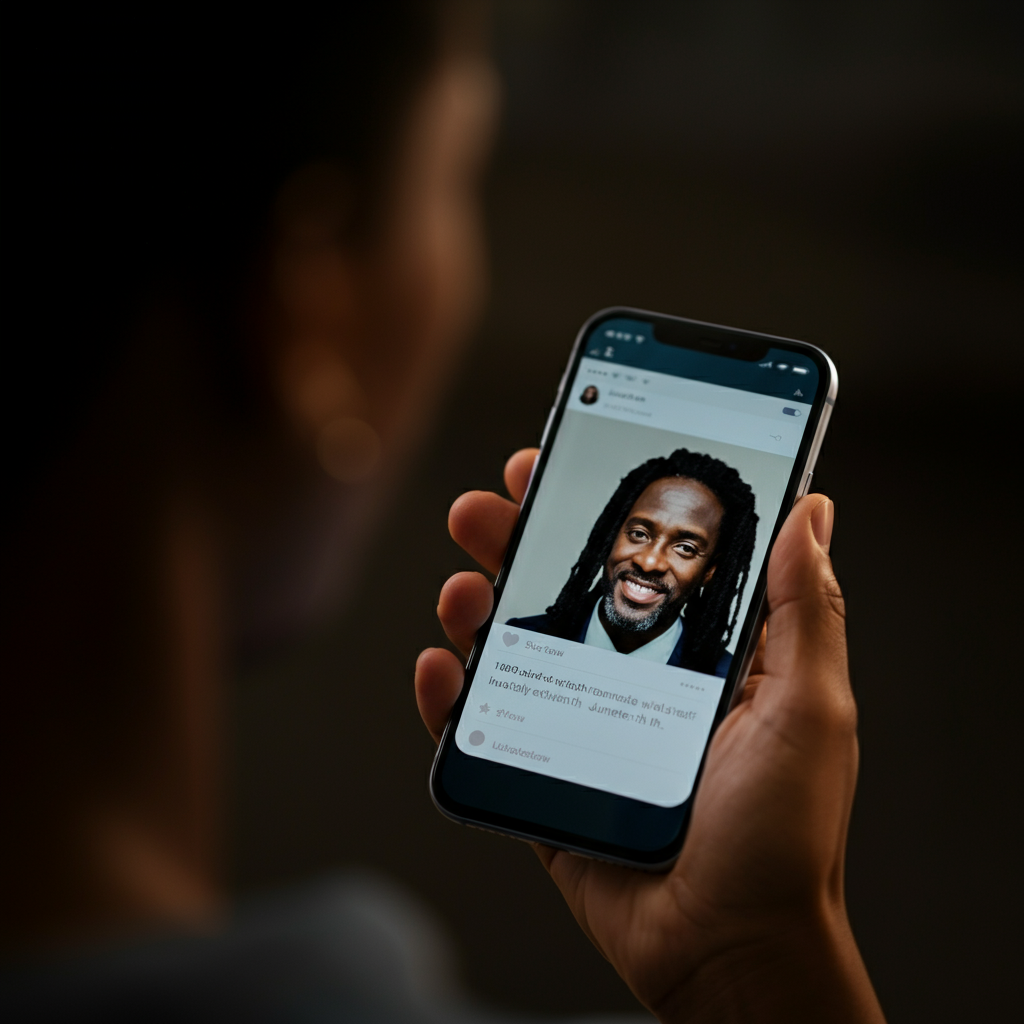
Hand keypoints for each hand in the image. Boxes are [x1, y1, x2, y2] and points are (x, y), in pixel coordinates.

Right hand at [416, 449, 884, 1022]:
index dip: (598, 505)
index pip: (640, 556)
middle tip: (486, 509)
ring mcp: (583, 724)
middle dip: (518, 539)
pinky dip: (450, 695)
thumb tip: (811, 508)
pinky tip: (441, 666)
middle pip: (563, 590)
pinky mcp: (546, 774)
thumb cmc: (782, 836)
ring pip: (516, 648)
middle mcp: (635, 678)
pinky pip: (486, 726)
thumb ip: (802, 609)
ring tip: (462, 589)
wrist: (729, 950)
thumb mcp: (810, 707)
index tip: (562, 461)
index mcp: (698, 653)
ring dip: (477, 606)